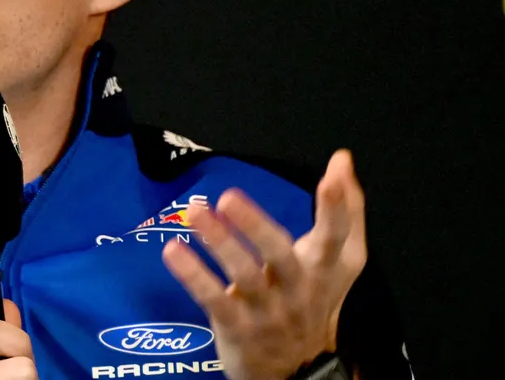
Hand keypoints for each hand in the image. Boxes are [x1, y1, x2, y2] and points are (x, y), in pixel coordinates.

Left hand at [162, 149, 367, 379]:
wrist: (297, 372)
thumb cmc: (312, 301)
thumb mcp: (337, 262)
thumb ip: (346, 212)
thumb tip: (343, 159)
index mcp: (325, 269)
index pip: (338, 235)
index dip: (341, 206)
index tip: (335, 171)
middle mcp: (299, 289)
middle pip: (282, 256)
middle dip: (256, 226)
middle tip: (229, 197)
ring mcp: (268, 311)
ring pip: (245, 277)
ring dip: (219, 243)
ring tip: (195, 213)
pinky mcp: (238, 327)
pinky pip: (215, 300)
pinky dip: (194, 276)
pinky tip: (172, 251)